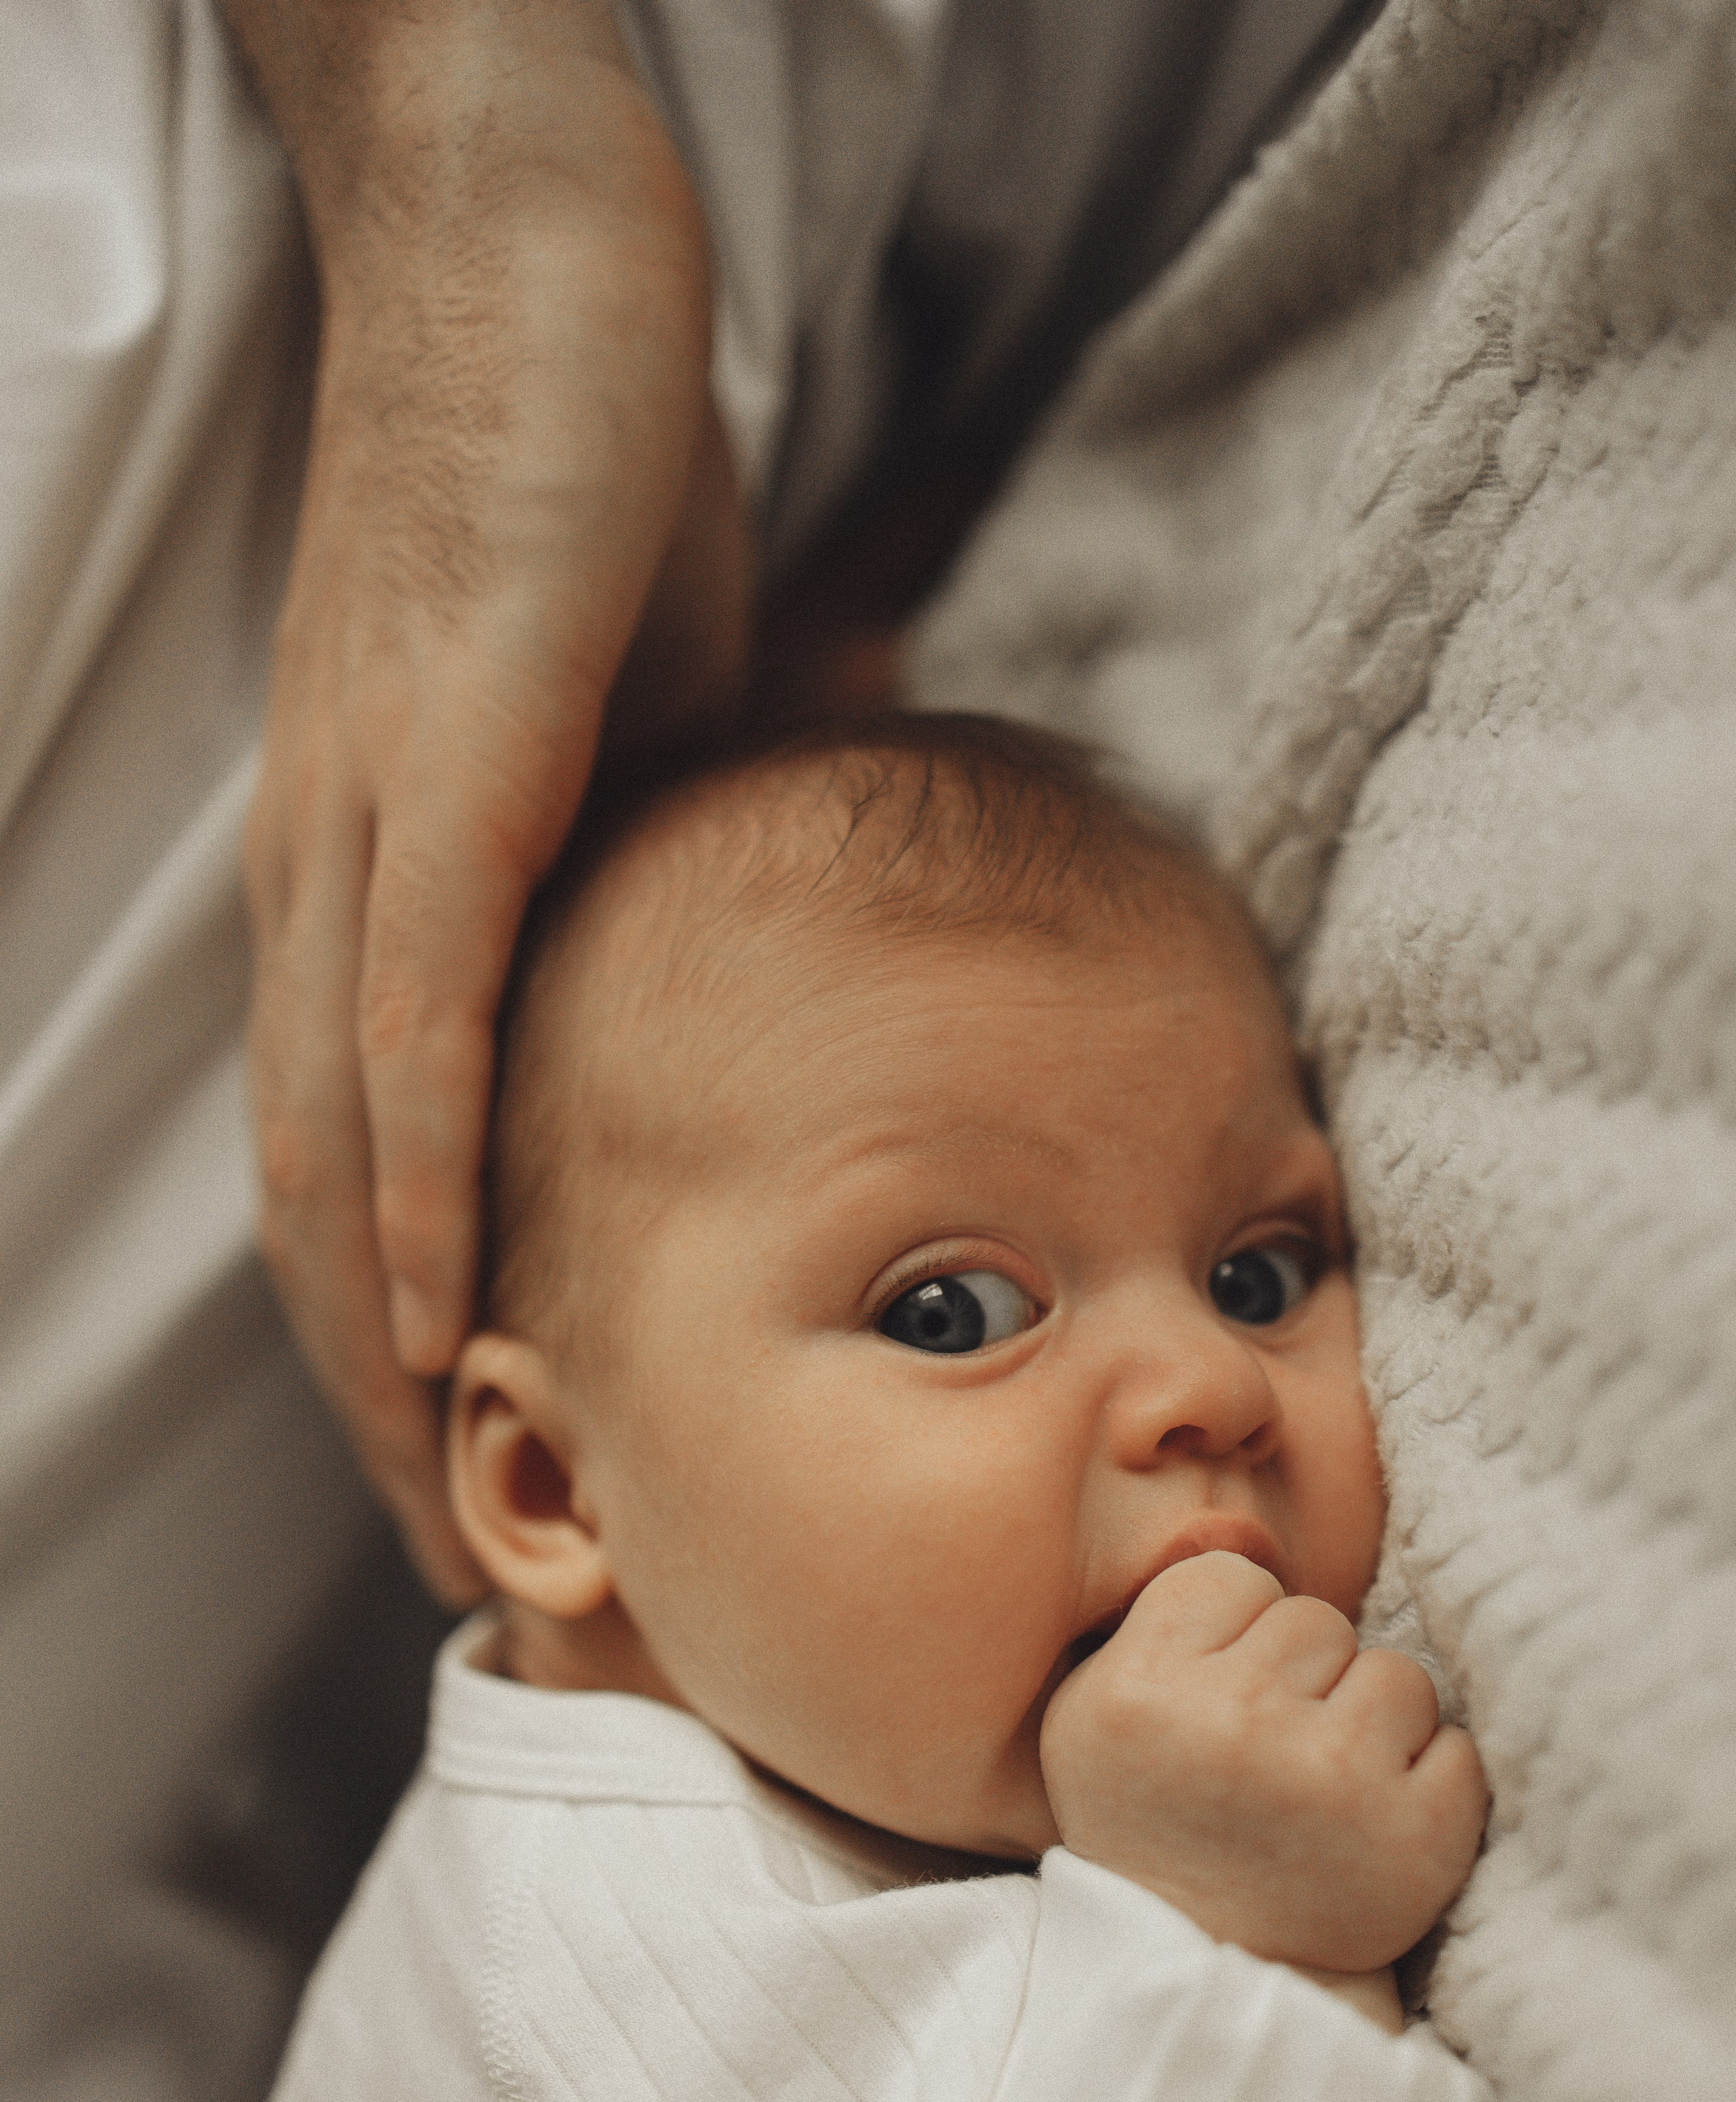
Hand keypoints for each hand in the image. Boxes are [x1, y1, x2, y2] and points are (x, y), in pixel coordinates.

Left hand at [228, 0, 750, 1600]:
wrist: (529, 236)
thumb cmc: (584, 480)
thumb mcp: (633, 728)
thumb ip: (651, 865)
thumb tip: (744, 950)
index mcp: (367, 881)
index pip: (356, 1159)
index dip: (398, 1334)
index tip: (473, 1470)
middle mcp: (326, 879)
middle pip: (318, 1202)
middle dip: (375, 1400)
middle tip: (465, 1558)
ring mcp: (370, 820)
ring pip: (343, 1144)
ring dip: (386, 1347)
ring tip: (453, 1507)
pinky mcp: (449, 754)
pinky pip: (413, 1015)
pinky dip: (424, 1179)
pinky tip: (449, 1314)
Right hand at [1041, 1552, 1487, 1980]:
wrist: (1214, 1969)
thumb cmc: (1156, 1822)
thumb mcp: (1098, 1714)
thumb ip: (1159, 1615)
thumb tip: (1246, 1533)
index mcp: (1140, 1691)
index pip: (1237, 1578)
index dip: (1237, 1636)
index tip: (1218, 1702)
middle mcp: (1232, 1726)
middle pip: (1318, 1621)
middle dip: (1306, 1679)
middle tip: (1269, 1756)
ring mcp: (1329, 1781)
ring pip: (1396, 1673)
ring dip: (1372, 1722)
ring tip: (1323, 1788)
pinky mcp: (1417, 1837)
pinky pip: (1456, 1747)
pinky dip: (1428, 1781)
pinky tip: (1373, 1824)